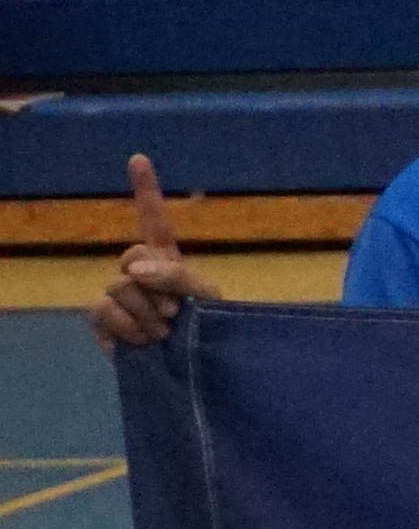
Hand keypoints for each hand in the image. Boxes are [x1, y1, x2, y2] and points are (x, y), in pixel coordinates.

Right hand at [87, 154, 193, 352]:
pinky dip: (125, 326)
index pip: (153, 220)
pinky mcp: (101, 321)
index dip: (146, 189)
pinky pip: (101, 310)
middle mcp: (138, 273)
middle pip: (132, 256)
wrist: (193, 370)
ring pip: (118, 286)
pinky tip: (142, 340)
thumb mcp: (205, 297)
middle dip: (156, 285)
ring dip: (145, 313)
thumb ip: (176, 274)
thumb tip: (135, 270)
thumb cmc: (206, 330)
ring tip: (162, 332)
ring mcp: (117, 296)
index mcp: (167, 260)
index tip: (138, 158)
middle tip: (174, 314)